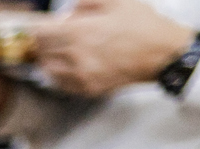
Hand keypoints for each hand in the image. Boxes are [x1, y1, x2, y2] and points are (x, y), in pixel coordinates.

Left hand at [34, 0, 194, 96]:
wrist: (163, 53)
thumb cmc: (142, 24)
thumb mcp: (116, 1)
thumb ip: (85, 3)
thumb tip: (66, 14)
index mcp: (80, 32)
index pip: (40, 32)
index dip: (36, 28)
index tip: (38, 26)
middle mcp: (75, 55)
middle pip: (41, 51)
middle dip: (42, 42)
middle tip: (50, 37)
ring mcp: (80, 75)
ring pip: (47, 69)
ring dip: (48, 59)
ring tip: (59, 51)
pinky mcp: (88, 88)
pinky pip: (61, 84)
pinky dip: (59, 74)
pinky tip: (68, 66)